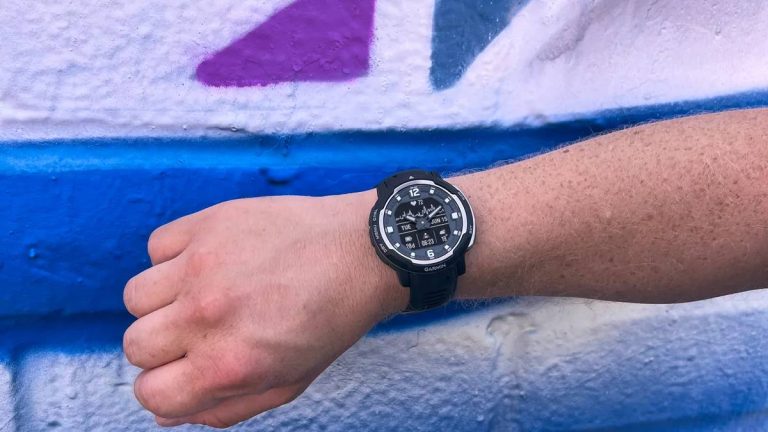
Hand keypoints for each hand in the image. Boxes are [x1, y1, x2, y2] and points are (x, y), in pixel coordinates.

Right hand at [123, 191, 406, 427]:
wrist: (362, 252)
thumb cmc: (330, 320)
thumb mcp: (288, 383)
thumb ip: (224, 408)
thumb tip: (168, 415)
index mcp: (227, 365)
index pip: (150, 394)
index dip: (168, 388)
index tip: (187, 371)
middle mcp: (206, 316)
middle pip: (136, 346)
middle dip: (164, 347)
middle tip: (202, 331)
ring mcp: (201, 265)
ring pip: (136, 297)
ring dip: (164, 301)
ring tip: (205, 292)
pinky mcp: (207, 223)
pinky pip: (157, 246)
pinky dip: (175, 256)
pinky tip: (213, 259)